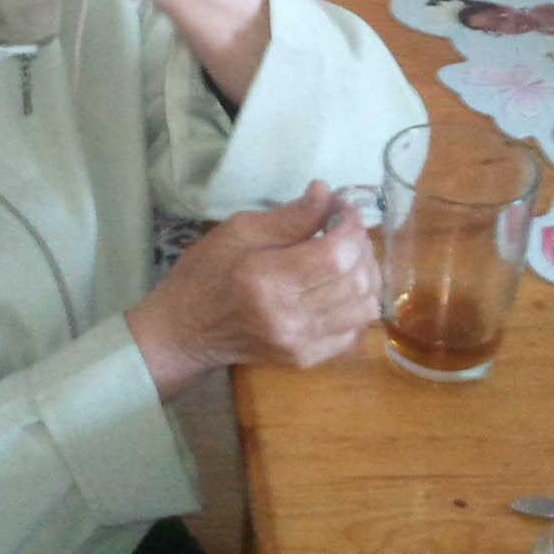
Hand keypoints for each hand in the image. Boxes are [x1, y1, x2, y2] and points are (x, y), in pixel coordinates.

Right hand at [125, 182, 380, 399]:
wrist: (186, 330)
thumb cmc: (205, 273)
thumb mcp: (238, 231)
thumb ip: (289, 216)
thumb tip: (326, 193)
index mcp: (267, 281)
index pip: (335, 255)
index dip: (351, 227)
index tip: (343, 209)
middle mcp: (289, 319)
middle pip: (356, 281)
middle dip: (362, 247)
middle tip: (346, 229)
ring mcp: (300, 345)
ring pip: (364, 308)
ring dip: (367, 276)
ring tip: (349, 256)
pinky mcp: (306, 360)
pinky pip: (355, 333)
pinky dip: (359, 305)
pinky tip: (343, 287)